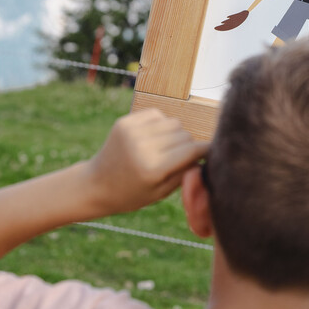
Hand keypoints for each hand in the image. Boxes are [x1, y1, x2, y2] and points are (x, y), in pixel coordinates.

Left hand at [86, 109, 207, 215]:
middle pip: (185, 134)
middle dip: (188, 144)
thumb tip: (206, 154)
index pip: (192, 150)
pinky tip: (153, 138)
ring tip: (166, 148)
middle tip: (181, 157)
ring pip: (173, 122)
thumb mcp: (161, 193)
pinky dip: (161, 124)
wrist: (95, 184)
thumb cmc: (132, 194)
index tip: (213, 152)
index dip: (206, 150)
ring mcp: (132, 131)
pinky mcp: (125, 122)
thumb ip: (186, 173)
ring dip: (175, 133)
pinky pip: (157, 114)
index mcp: (153, 168)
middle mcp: (143, 147)